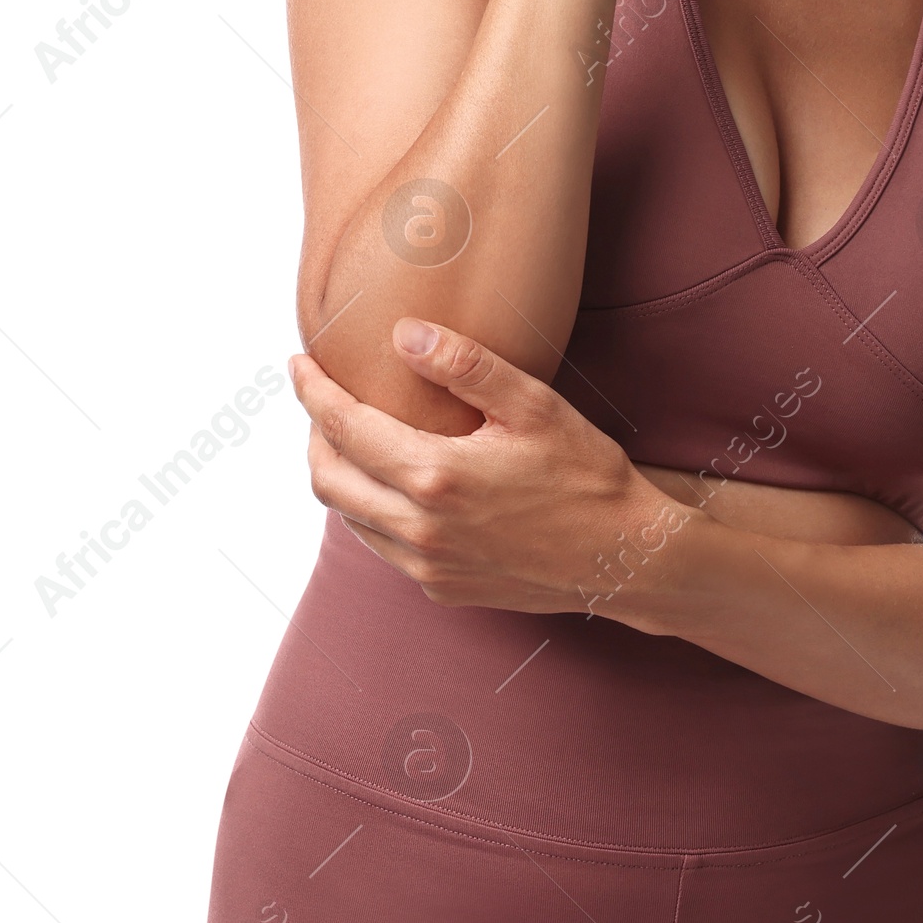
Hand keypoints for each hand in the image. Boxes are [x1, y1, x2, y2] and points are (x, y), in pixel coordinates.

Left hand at [289, 320, 696, 616]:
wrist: (623, 559)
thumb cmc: (586, 475)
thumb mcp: (533, 406)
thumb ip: (465, 365)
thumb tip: (403, 335)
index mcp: (435, 477)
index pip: (344, 428)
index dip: (312, 392)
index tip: (298, 364)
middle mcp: (419, 529)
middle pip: (328, 479)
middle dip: (315, 434)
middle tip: (325, 400)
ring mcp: (427, 566)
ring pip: (351, 517)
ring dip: (342, 474)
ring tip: (359, 437)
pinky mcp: (443, 588)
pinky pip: (384, 546)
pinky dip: (374, 509)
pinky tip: (402, 485)